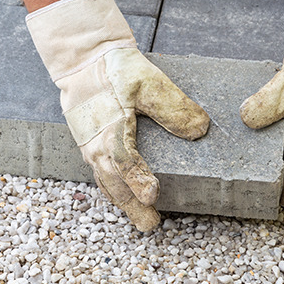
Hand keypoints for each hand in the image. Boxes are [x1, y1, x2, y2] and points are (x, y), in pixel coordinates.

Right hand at [28, 0, 209, 230]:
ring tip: (140, 217)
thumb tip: (200, 130)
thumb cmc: (116, 68)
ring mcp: (89, 145)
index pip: (125, 161)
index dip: (139, 180)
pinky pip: (99, 172)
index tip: (153, 195)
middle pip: (113, 182)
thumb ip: (174, 106)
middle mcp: (96, 143)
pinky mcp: (88, 143)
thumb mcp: (149, 81)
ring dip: (121, 200)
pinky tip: (123, 193)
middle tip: (150, 224)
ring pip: (104, 181)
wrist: (83, 59)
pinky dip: (112, 187)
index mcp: (110, 128)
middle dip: (131, 205)